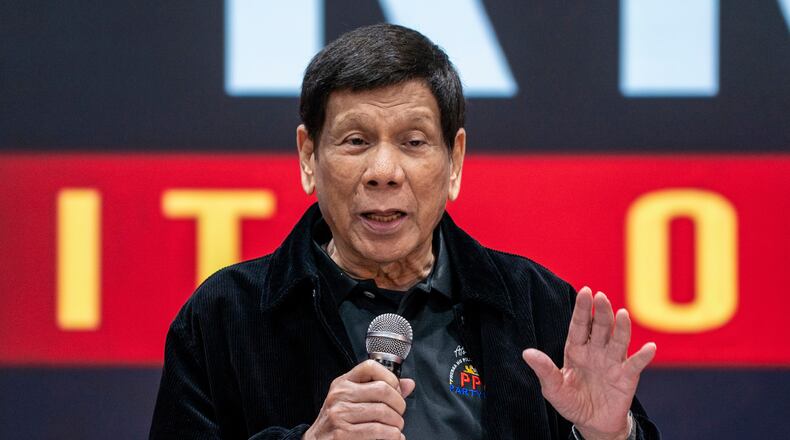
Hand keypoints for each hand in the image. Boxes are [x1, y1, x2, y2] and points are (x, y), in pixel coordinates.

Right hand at [303, 359, 415, 439]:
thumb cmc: (337, 422)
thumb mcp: (352, 401)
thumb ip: (379, 391)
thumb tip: (408, 384)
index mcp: (343, 383)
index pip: (370, 367)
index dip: (390, 377)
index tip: (397, 391)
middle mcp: (340, 395)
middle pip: (382, 390)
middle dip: (399, 405)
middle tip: (399, 414)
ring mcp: (339, 414)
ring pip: (383, 412)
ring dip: (397, 423)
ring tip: (396, 429)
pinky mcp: (343, 434)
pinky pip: (378, 431)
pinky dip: (392, 436)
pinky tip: (392, 437)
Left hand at [522, 287, 655, 439]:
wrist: (592, 424)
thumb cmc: (572, 402)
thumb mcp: (553, 389)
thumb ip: (544, 370)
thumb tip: (527, 353)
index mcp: (576, 349)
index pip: (580, 326)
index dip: (582, 309)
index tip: (585, 291)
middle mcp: (596, 351)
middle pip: (600, 328)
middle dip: (601, 312)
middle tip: (601, 296)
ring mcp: (613, 362)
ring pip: (618, 341)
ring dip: (622, 327)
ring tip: (622, 313)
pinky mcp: (627, 377)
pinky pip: (635, 364)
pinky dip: (643, 356)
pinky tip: (649, 347)